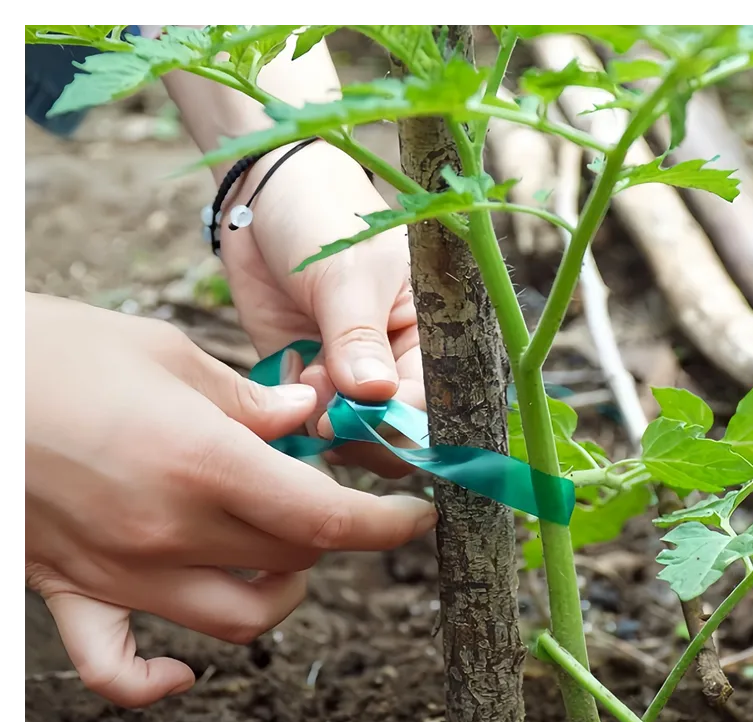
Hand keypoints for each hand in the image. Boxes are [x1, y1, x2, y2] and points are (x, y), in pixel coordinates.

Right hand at [24, 294, 435, 707]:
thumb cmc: (57, 349)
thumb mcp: (167, 353)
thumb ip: (246, 398)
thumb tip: (304, 417)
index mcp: (201, 461)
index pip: (325, 518)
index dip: (387, 525)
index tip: (416, 516)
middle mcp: (167, 529)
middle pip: (291, 560)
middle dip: (334, 534)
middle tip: (332, 496)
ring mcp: (116, 570)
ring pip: (235, 620)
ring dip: (279, 593)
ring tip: (283, 552)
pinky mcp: (67, 589)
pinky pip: (116, 668)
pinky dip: (157, 679)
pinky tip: (186, 662)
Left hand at [218, 141, 423, 477]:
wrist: (262, 198)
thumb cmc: (323, 217)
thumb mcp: (348, 272)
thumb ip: (359, 336)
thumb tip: (377, 396)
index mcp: (428, 333)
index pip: (431, 400)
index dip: (400, 420)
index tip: (360, 417)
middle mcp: (393, 361)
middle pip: (393, 430)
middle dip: (360, 431)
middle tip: (327, 411)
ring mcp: (347, 373)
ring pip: (347, 433)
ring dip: (322, 420)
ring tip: (305, 372)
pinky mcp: (305, 376)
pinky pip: (304, 418)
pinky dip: (293, 411)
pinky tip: (288, 367)